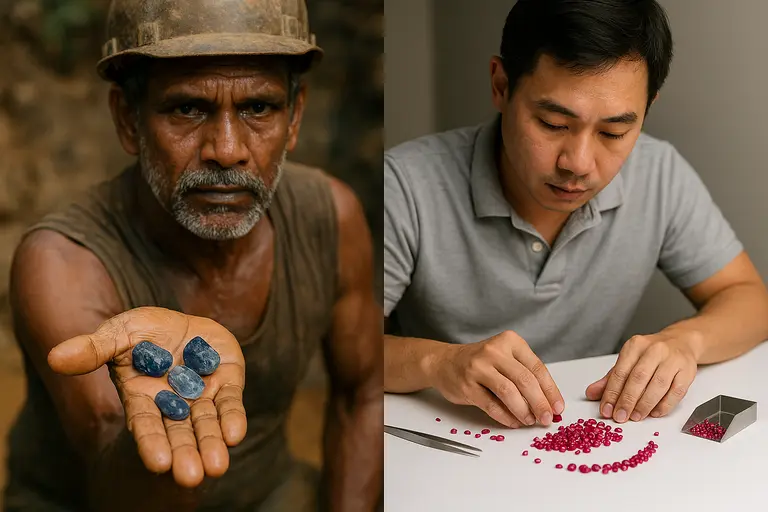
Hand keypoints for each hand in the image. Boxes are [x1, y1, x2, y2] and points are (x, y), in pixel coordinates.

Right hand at [47, 307, 246, 487]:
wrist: (182, 322)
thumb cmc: (143, 332)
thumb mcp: (118, 334)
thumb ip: (93, 348)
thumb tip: (54, 358)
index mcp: (143, 397)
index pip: (146, 424)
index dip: (152, 443)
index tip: (159, 464)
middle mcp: (173, 403)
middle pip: (178, 433)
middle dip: (185, 454)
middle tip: (191, 477)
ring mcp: (201, 395)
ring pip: (206, 424)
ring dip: (211, 444)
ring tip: (217, 467)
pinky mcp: (227, 382)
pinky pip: (230, 403)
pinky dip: (233, 418)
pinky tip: (236, 434)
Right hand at [429, 331, 563, 426]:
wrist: (444, 362)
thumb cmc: (480, 363)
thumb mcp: (504, 358)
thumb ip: (525, 375)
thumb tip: (549, 403)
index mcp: (509, 341)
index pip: (537, 367)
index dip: (551, 390)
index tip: (558, 407)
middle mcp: (494, 351)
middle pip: (525, 380)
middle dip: (540, 403)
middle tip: (547, 419)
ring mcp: (478, 367)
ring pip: (509, 392)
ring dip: (524, 411)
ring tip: (530, 421)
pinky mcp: (467, 385)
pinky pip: (491, 404)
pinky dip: (506, 416)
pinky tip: (514, 422)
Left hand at [585, 333, 697, 422]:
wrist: (680, 342)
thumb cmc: (650, 354)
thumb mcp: (628, 361)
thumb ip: (610, 379)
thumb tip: (591, 393)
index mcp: (635, 346)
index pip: (620, 372)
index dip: (612, 393)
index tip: (606, 410)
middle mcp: (654, 350)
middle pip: (638, 379)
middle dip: (627, 401)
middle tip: (620, 417)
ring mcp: (673, 360)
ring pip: (657, 386)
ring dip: (644, 405)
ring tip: (635, 417)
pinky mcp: (688, 372)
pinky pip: (675, 392)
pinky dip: (664, 405)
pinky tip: (654, 413)